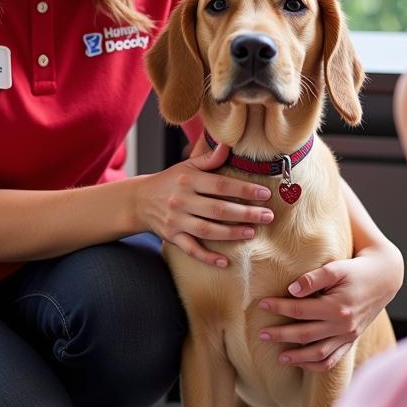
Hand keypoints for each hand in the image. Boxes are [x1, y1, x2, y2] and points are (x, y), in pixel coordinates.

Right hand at [136, 142, 273, 267]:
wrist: (138, 200)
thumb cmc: (170, 181)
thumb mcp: (186, 166)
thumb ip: (208, 159)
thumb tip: (227, 144)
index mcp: (188, 180)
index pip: (221, 185)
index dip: (245, 189)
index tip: (265, 193)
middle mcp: (182, 200)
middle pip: (218, 209)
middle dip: (246, 213)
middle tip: (268, 216)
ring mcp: (176, 220)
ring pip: (207, 230)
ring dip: (231, 233)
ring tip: (252, 232)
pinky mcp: (172, 237)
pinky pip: (191, 249)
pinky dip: (208, 257)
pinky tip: (225, 262)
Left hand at [257, 242, 402, 371]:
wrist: (384, 277)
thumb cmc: (356, 270)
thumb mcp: (335, 268)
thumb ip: (313, 279)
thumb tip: (291, 290)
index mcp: (337, 307)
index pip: (300, 310)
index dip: (278, 307)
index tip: (261, 304)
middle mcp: (343, 325)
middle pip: (305, 335)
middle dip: (281, 335)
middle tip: (261, 335)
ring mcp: (348, 335)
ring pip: (319, 354)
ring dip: (297, 357)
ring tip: (279, 357)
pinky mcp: (351, 340)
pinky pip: (333, 360)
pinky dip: (316, 365)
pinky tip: (301, 362)